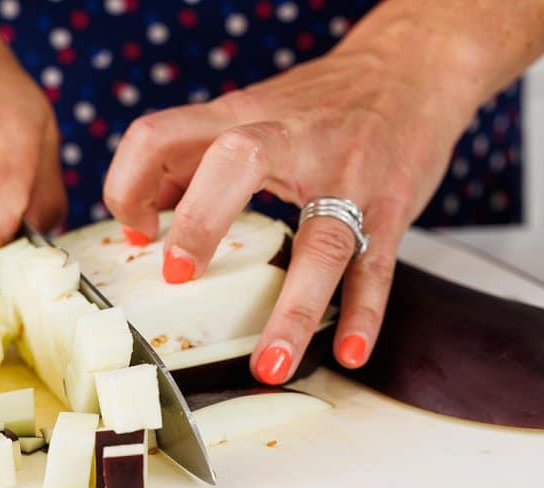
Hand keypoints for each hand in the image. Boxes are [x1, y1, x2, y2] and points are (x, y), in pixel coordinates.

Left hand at [103, 31, 483, 383]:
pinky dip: (364, 314)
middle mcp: (290, 138)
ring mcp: (346, 173)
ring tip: (269, 367)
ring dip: (294, 311)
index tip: (137, 234)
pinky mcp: (391, 204)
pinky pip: (378, 266)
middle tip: (177, 277)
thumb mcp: (246, 114)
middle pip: (234, 161)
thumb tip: (139, 224)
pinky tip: (351, 352)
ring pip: (321, 241)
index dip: (130, 185)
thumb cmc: (316, 104)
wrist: (412, 65)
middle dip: (199, 222)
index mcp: (239, 118)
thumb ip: (190, 161)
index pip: (159, 135)